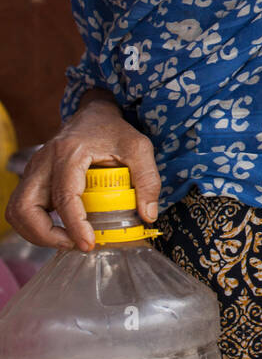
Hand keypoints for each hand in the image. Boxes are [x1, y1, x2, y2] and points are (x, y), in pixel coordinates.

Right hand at [5, 95, 160, 251]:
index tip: (88, 244)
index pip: (64, 197)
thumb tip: (147, 216)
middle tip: (73, 244)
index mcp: (69, 153)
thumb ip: (148, 180)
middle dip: (44, 235)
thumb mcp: (139, 148)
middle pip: (24, 207)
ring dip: (36, 233)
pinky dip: (35, 225)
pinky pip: (22, 208)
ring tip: (66, 241)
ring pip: (17, 210)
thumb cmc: (114, 130)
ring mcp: (34, 170)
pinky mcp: (33, 178)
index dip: (74, 225)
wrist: (93, 114)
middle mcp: (44, 161)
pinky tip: (60, 230)